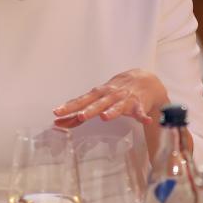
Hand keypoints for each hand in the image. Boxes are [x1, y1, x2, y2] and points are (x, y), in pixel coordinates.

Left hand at [52, 69, 168, 127]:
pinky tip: (145, 121)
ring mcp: (124, 99)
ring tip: (105, 117)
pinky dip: (142, 116)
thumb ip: (80, 111)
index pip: (81, 101)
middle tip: (80, 116)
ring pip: (117, 107)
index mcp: (98, 94)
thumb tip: (58, 122)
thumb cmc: (115, 91)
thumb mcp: (97, 98)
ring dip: (111, 111)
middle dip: (89, 110)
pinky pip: (140, 112)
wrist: (144, 80)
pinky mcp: (138, 105)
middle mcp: (109, 95)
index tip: (57, 113)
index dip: (69, 107)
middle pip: (97, 104)